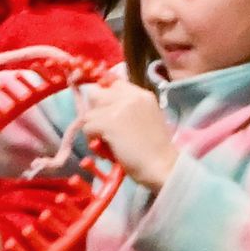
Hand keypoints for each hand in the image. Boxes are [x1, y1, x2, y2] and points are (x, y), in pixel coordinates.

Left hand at [68, 70, 179, 189]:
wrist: (161, 166)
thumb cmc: (156, 150)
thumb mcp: (148, 119)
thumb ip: (130, 109)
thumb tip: (105, 109)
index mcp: (143, 95)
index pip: (115, 85)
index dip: (107, 99)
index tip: (107, 113)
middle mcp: (131, 96)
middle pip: (98, 94)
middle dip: (97, 111)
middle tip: (104, 128)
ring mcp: (119, 107)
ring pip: (90, 113)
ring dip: (94, 128)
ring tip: (104, 142)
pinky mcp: (109, 122)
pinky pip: (87, 126)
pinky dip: (91, 139)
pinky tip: (104, 148)